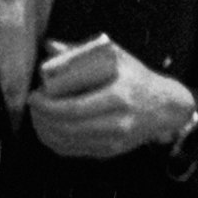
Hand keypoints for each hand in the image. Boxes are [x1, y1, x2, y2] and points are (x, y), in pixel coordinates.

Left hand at [27, 32, 196, 161]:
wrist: (165, 107)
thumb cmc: (137, 78)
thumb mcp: (115, 58)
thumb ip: (81, 53)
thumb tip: (49, 45)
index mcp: (118, 96)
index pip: (74, 108)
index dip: (48, 105)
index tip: (35, 95)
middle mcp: (116, 122)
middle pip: (68, 127)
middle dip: (43, 118)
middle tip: (33, 106)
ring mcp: (113, 140)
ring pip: (69, 142)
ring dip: (45, 131)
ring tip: (37, 117)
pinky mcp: (109, 151)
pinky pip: (75, 152)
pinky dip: (56, 144)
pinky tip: (47, 132)